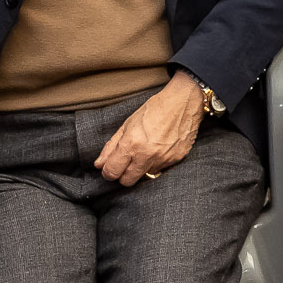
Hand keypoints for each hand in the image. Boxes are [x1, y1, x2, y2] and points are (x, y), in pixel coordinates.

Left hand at [93, 72, 205, 186]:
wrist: (184, 101)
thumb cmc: (154, 109)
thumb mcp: (128, 124)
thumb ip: (111, 146)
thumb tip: (99, 165)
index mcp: (132, 144)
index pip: (112, 172)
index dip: (108, 172)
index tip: (110, 168)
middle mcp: (147, 154)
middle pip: (127, 181)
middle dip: (123, 175)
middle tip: (126, 163)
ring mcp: (163, 159)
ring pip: (145, 176)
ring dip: (142, 168)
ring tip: (146, 151)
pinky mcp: (176, 159)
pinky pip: (161, 169)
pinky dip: (157, 162)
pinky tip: (160, 148)